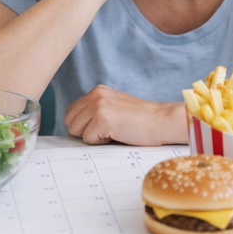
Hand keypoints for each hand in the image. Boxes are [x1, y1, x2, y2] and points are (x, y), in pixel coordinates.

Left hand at [63, 85, 187, 145]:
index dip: (83, 125)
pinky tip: (118, 134)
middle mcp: (95, 95)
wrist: (163, 122)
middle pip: (69, 121)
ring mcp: (98, 106)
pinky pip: (87, 139)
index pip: (71, 112)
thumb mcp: (114, 107)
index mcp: (97, 91)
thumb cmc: (141, 121)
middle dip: (84, 132)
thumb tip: (72, 129)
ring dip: (92, 137)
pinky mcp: (102, 118)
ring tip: (113, 131)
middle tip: (108, 130)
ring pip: (75, 130)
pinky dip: (101, 142)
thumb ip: (95, 111)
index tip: (103, 127)